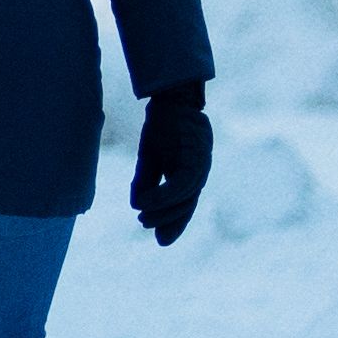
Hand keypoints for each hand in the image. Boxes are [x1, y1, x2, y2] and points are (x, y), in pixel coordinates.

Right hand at [132, 83, 214, 246]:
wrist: (170, 97)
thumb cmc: (162, 124)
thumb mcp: (150, 156)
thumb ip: (146, 181)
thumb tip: (137, 205)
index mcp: (190, 172)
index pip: (185, 204)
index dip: (175, 223)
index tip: (161, 240)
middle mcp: (199, 171)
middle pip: (188, 204)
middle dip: (169, 221)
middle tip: (147, 226)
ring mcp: (201, 163)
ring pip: (186, 197)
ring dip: (164, 210)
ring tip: (142, 216)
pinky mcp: (196, 156)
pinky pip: (182, 184)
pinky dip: (164, 196)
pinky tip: (145, 202)